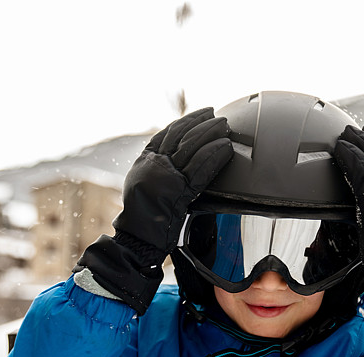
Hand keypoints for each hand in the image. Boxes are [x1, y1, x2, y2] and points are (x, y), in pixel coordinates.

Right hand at [113, 107, 232, 254]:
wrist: (138, 236)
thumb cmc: (142, 216)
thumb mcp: (142, 184)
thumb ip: (156, 168)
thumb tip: (173, 158)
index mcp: (146, 160)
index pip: (168, 133)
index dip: (187, 121)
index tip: (201, 114)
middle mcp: (155, 163)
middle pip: (182, 134)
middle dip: (202, 122)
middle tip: (217, 116)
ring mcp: (167, 175)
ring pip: (192, 146)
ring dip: (211, 133)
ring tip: (225, 127)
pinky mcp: (180, 189)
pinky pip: (201, 167)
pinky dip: (214, 154)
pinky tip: (225, 148)